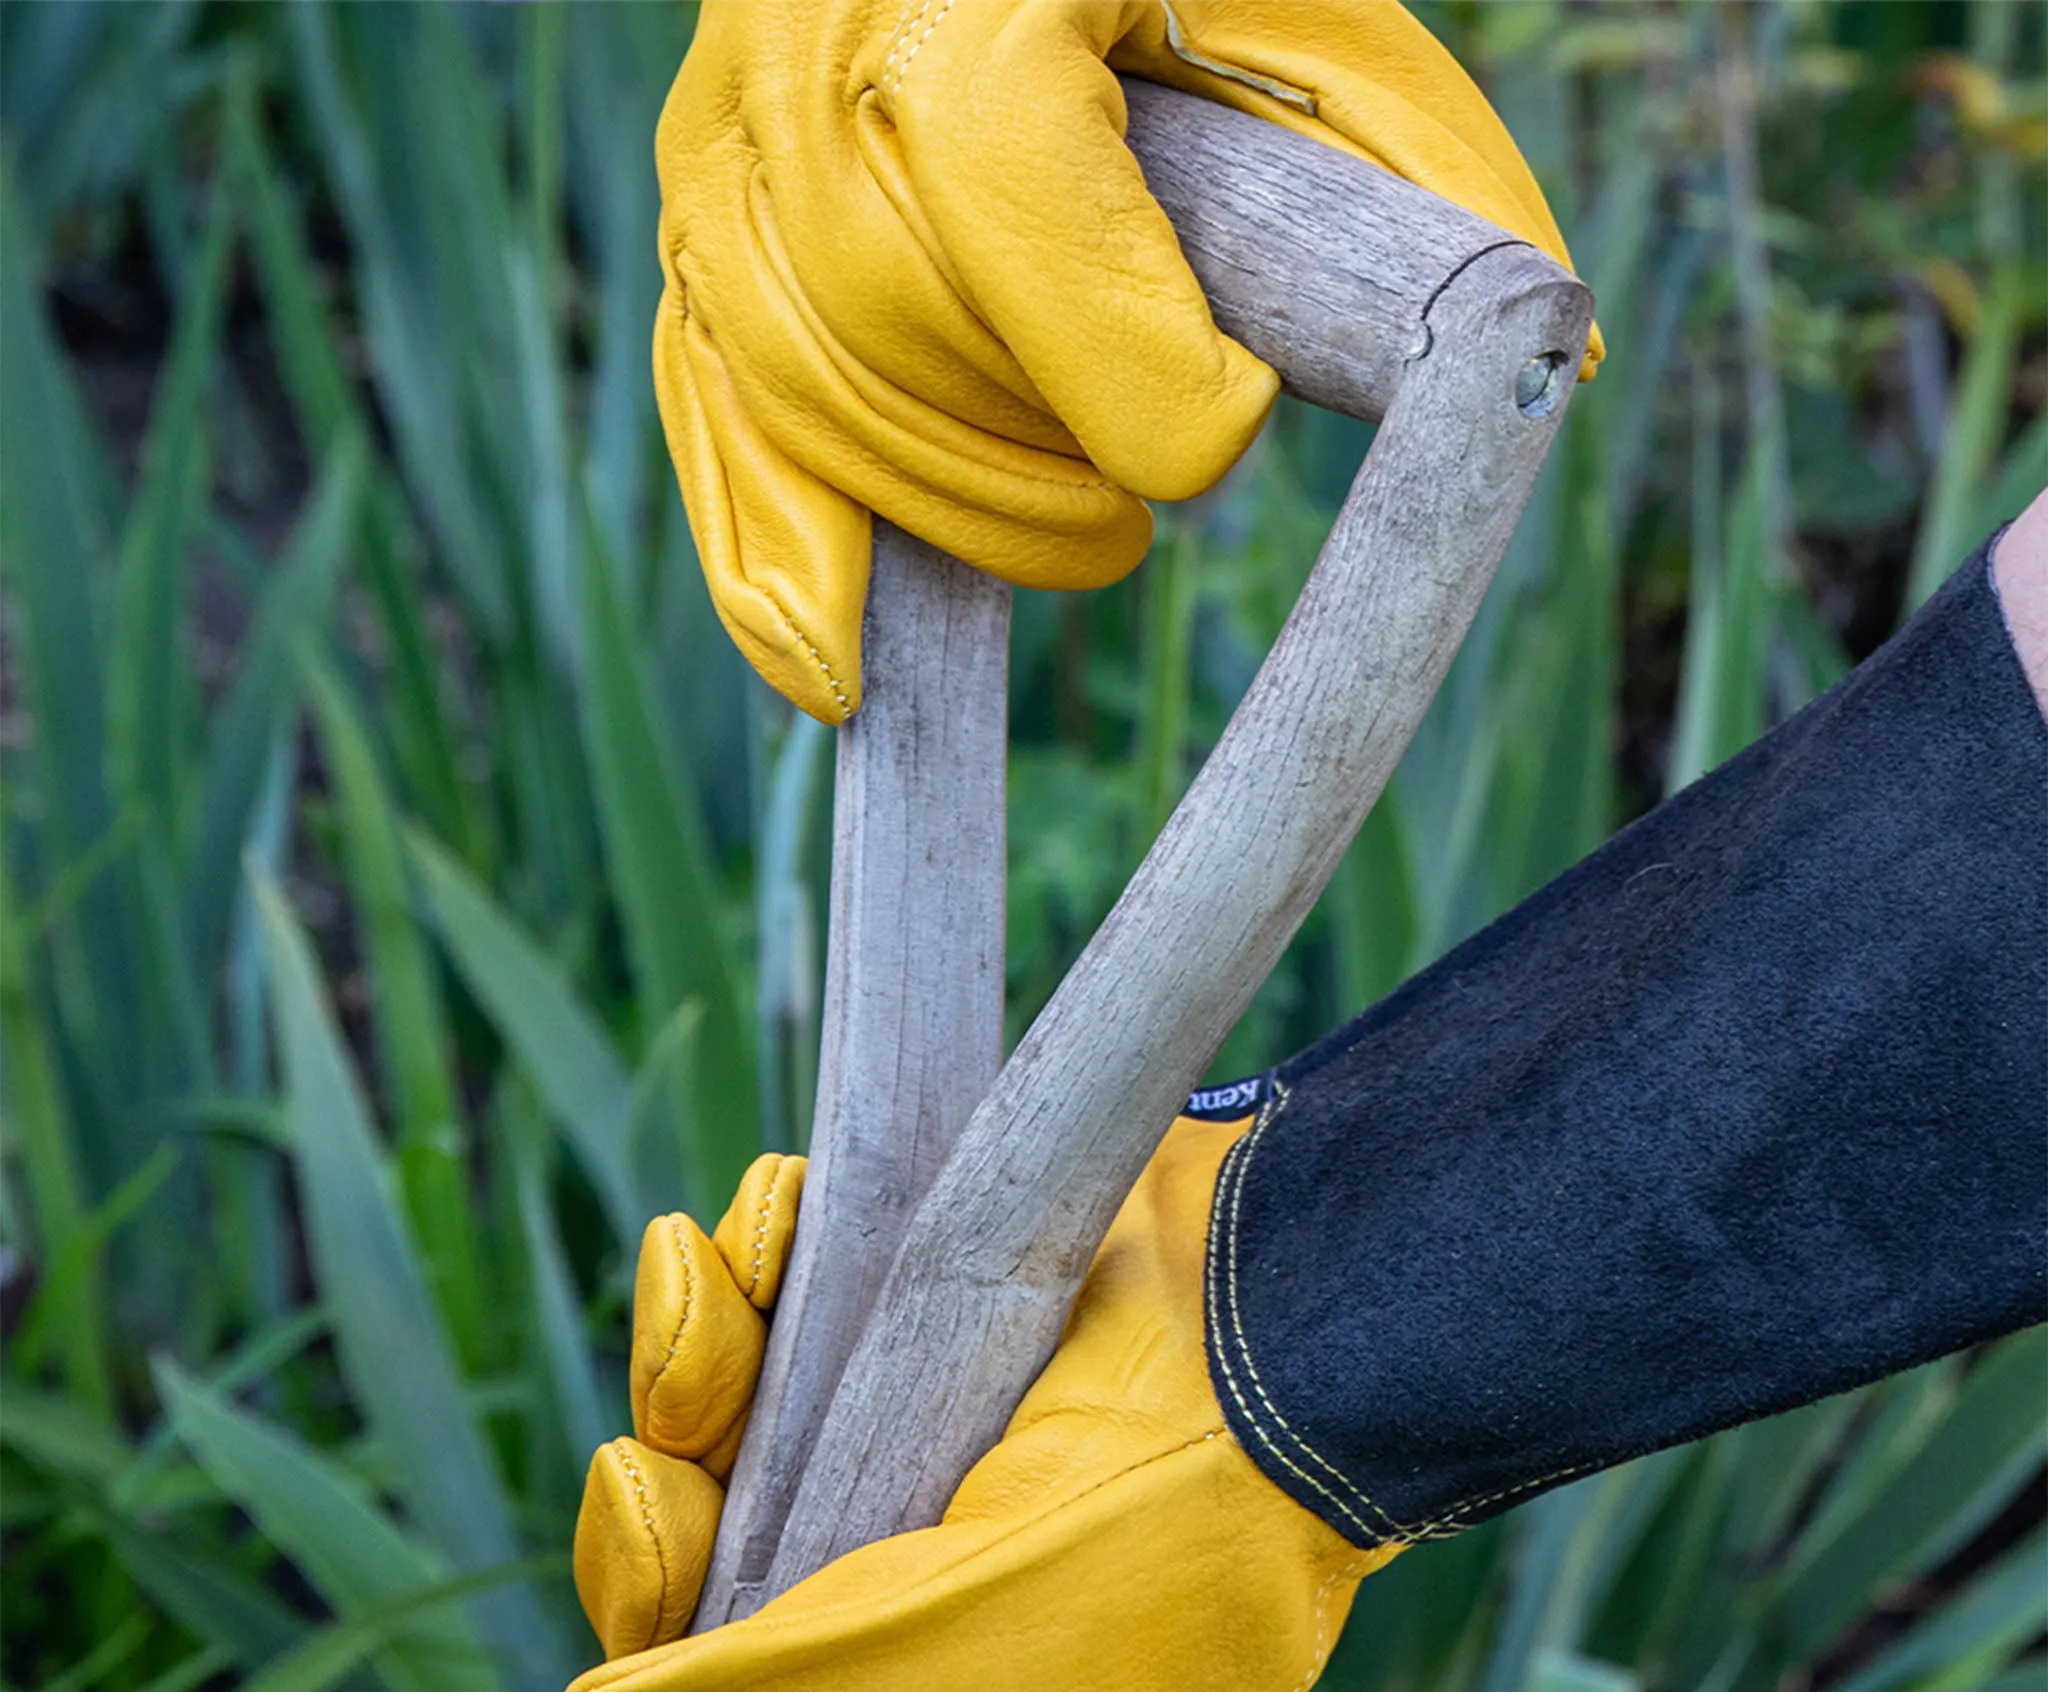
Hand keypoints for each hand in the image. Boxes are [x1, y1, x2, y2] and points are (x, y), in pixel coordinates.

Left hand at [469, 1119, 1401, 1691]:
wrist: (1285, 1317)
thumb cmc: (1153, 1545)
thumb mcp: (950, 1683)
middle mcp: (904, 1617)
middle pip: (695, 1622)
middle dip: (646, 1552)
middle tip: (647, 1485)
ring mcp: (908, 1464)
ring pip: (717, 1448)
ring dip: (680, 1377)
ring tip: (696, 1301)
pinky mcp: (912, 1327)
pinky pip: (775, 1310)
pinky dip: (742, 1270)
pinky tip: (746, 1229)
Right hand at [656, 0, 1598, 721]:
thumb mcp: (1308, 10)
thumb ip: (1414, 171)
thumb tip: (1551, 362)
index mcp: (978, 3)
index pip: (1038, 256)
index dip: (1154, 395)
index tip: (1227, 423)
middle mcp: (815, 75)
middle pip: (910, 348)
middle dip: (1045, 472)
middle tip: (1132, 510)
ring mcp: (729, 160)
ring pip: (812, 402)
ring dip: (954, 513)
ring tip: (1063, 519)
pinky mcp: (699, 241)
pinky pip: (710, 431)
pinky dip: (771, 574)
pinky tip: (840, 679)